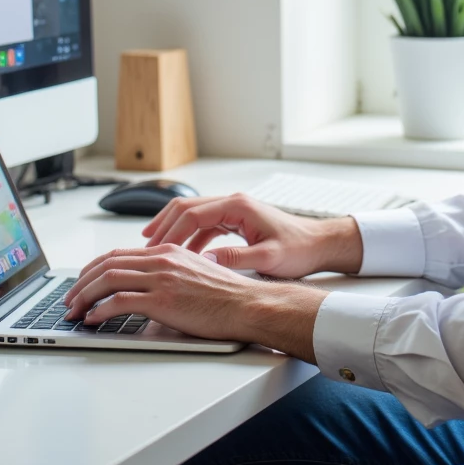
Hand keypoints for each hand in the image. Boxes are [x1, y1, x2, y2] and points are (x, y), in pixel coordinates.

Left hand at [62, 242, 325, 354]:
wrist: (250, 305)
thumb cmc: (228, 297)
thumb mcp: (194, 275)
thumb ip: (169, 276)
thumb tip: (145, 290)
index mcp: (168, 252)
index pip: (118, 254)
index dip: (93, 269)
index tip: (81, 284)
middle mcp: (162, 259)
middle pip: (106, 264)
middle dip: (80, 283)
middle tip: (69, 300)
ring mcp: (161, 278)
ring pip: (107, 280)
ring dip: (84, 297)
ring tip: (74, 311)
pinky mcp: (163, 299)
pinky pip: (119, 301)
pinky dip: (100, 310)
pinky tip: (93, 320)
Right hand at [140, 192, 362, 278]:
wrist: (319, 244)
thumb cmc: (299, 249)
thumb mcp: (268, 258)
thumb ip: (237, 259)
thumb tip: (205, 261)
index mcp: (238, 206)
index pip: (193, 214)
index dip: (170, 231)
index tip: (153, 248)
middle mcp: (233, 203)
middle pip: (187, 208)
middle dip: (163, 225)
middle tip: (143, 247)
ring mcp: (234, 210)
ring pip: (193, 214)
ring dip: (173, 230)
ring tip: (153, 250)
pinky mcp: (236, 221)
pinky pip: (204, 225)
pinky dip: (188, 236)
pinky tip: (178, 253)